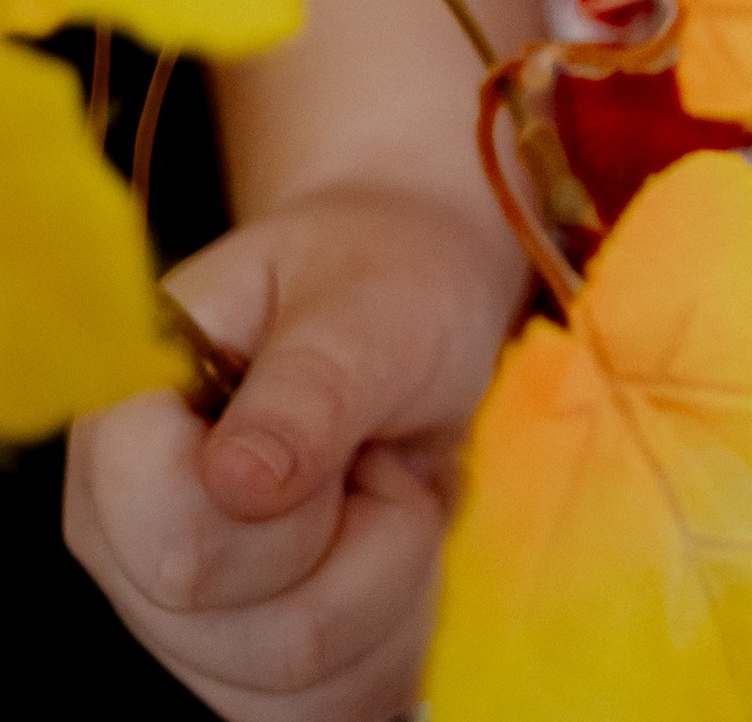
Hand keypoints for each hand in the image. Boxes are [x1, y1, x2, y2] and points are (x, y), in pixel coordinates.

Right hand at [64, 184, 522, 721]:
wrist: (417, 299)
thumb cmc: (379, 282)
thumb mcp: (363, 306)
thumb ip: (306, 387)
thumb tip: (233, 483)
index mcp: (124, 432)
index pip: (176, 541)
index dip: (286, 500)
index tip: (331, 414)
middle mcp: (125, 542)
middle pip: (250, 634)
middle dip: (361, 540)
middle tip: (372, 448)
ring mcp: (178, 620)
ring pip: (299, 687)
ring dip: (392, 585)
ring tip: (385, 489)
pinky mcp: (241, 670)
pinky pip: (332, 710)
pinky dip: (396, 636)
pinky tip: (394, 553)